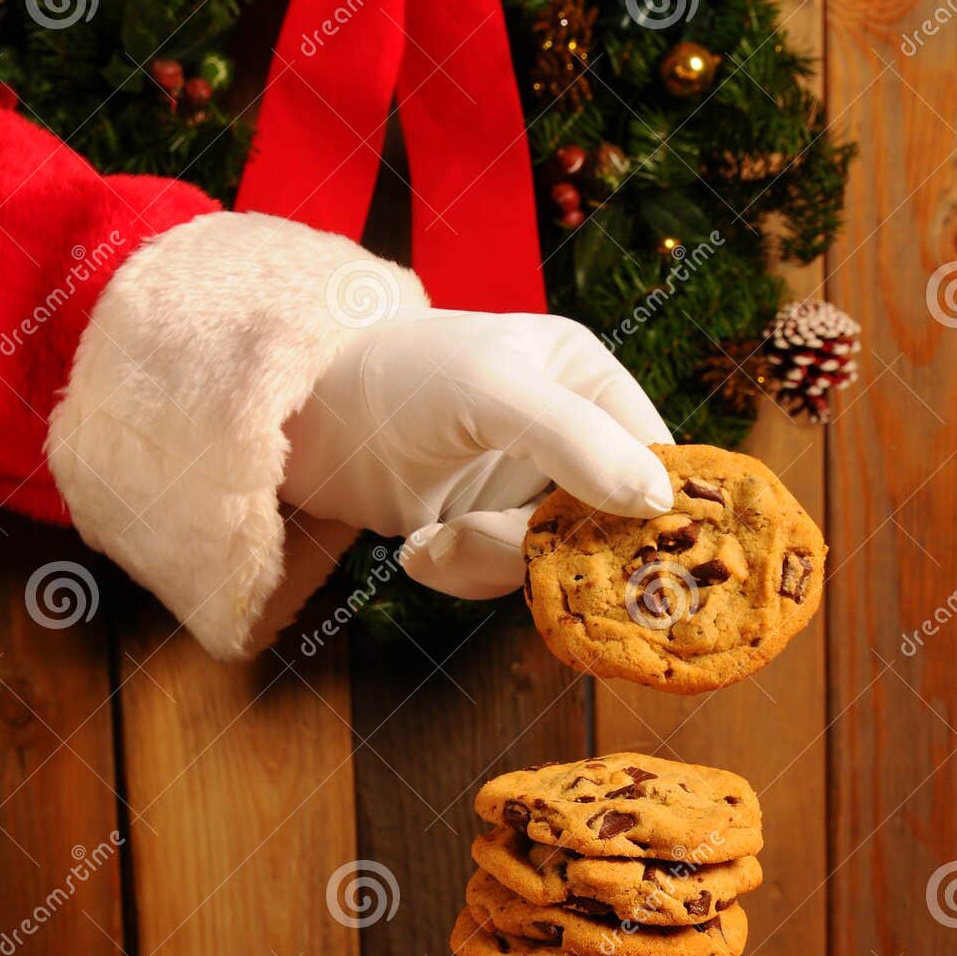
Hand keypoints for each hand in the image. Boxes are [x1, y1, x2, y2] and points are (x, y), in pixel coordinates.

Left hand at [279, 308, 672, 598]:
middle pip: (606, 524)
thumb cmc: (395, 376)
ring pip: (553, 561)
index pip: (656, 457)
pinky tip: (416, 545)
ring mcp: (528, 488)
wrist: (299, 417)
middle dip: (542, 546)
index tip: (625, 555)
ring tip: (430, 538)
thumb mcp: (489, 392)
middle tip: (474, 536)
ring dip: (487, 563)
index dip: (648, 511)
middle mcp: (570, 436)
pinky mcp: (487, 530)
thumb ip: (574, 440)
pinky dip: (459, 573)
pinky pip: (503, 579)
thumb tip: (656, 500)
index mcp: (588, 381)